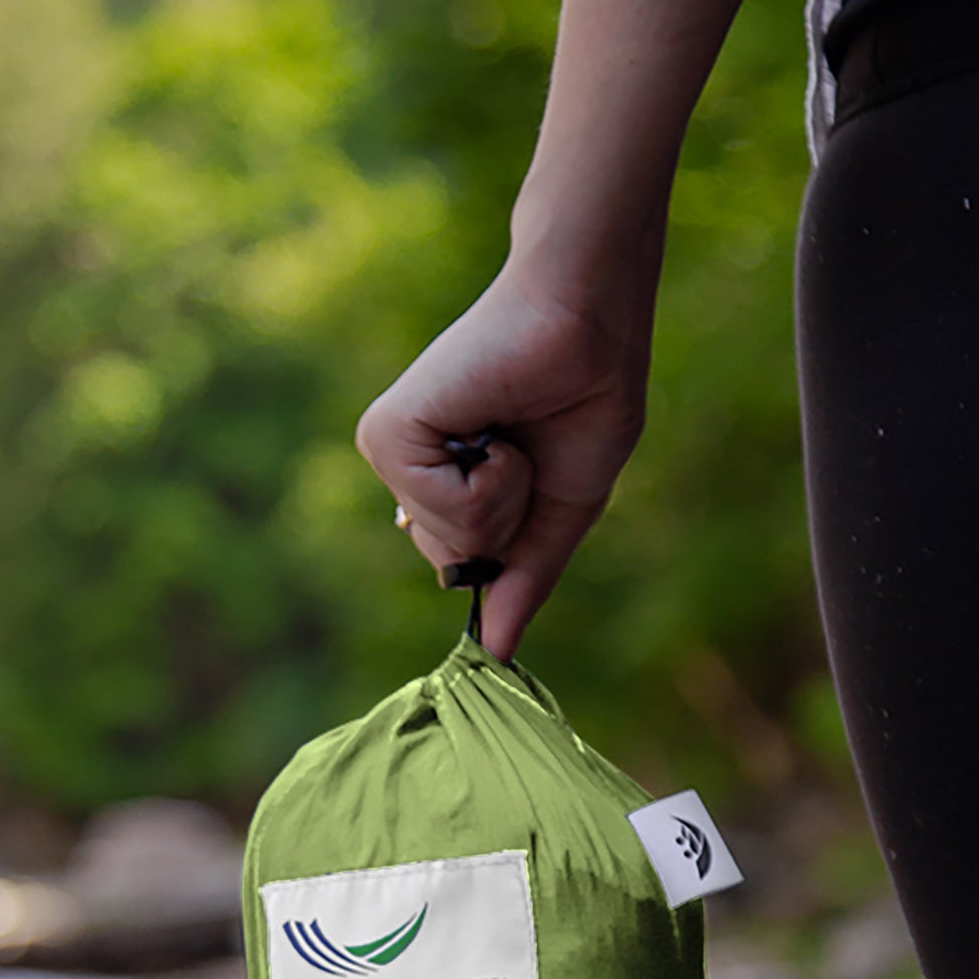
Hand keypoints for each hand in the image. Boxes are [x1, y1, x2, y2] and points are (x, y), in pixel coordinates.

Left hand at [355, 255, 654, 659]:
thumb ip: (522, 578)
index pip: (464, 568)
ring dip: (507, 493)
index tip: (533, 463)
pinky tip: (492, 421)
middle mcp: (403, 470)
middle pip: (454, 562)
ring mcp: (390, 451)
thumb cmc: (583, 399)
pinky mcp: (387, 434)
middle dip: (513, 516)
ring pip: (454, 541)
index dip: (515, 536)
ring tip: (510, 427)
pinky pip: (448, 509)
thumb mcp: (559, 509)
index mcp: (436, 485)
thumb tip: (496, 653)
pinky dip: (493, 476)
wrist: (590, 326)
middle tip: (526, 443)